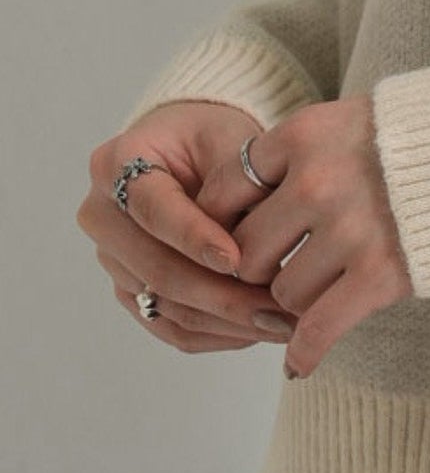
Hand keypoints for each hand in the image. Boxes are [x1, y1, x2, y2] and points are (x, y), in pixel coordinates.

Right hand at [80, 101, 303, 352]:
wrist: (192, 150)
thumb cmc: (214, 138)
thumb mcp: (229, 139)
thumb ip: (240, 183)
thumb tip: (262, 247)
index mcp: (116, 163)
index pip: (153, 210)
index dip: (194, 238)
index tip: (239, 260)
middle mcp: (102, 216)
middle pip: (156, 269)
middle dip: (222, 295)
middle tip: (278, 308)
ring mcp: (113, 260)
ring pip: (166, 306)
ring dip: (227, 323)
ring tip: (283, 324)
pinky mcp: (133, 291)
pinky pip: (171, 327)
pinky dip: (219, 334)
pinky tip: (262, 330)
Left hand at [194, 94, 413, 379]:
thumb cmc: (427, 134)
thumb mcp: (352, 118)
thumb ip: (301, 151)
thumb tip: (248, 192)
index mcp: (304, 134)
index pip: (226, 188)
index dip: (222, 220)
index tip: (234, 235)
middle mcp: (317, 181)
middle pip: (247, 249)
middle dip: (258, 267)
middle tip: (276, 272)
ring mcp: (349, 229)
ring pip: (281, 291)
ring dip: (293, 301)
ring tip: (318, 293)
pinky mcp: (382, 273)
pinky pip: (317, 328)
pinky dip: (304, 351)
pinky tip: (298, 365)